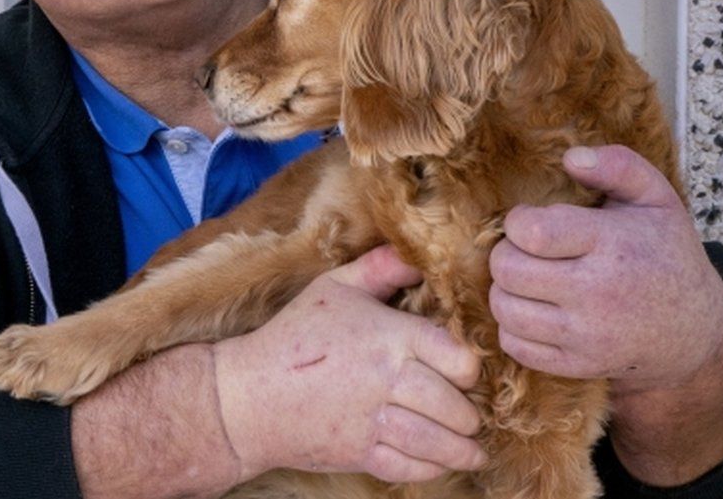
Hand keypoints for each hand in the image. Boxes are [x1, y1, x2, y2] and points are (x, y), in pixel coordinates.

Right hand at [212, 245, 485, 482]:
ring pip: (436, 441)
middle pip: (452, 405)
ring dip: (461, 449)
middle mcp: (385, 379)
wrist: (249, 395)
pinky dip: (431, 469)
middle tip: (473, 416)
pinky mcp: (359, 453)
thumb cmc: (294, 334)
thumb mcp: (334, 287)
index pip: (455, 358)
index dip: (469, 369)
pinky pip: (409, 467)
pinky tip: (440, 463)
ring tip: (471, 449)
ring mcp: (372, 420)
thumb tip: (417, 254)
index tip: (467, 372)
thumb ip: (379, 269)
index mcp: (387, 336)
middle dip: (468, 415)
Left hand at [489, 144, 722, 391]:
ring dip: (505, 290)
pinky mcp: (576, 365)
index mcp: (612, 245)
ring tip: (527, 279)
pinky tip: (534, 309)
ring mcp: (586, 335)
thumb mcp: (656, 200)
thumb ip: (618, 167)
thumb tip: (571, 156)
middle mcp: (597, 294)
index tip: (531, 222)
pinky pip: (514, 345)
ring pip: (504, 309)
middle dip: (505, 253)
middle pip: (507, 270)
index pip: (531, 232)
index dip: (518, 221)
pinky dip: (513, 326)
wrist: (693, 333)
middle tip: (525, 251)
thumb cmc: (666, 257)